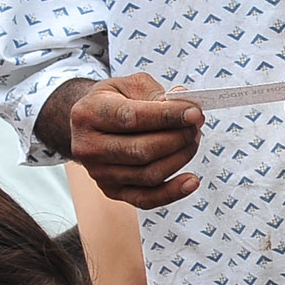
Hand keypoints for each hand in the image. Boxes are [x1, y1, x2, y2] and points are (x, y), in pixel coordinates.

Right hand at [69, 75, 204, 208]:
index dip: (167, 116)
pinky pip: (146, 199)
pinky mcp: (112, 191)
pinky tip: (191, 181)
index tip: (194, 113)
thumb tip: (183, 102)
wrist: (91, 124)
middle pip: (142, 150)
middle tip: (195, 126)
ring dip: (180, 158)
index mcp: (89, 114)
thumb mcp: (129, 86)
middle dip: (178, 138)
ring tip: (192, 140)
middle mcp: (88, 147)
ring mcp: (99, 173)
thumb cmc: (114, 102)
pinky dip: (173, 192)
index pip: (132, 118)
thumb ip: (156, 93)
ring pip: (149, 174)